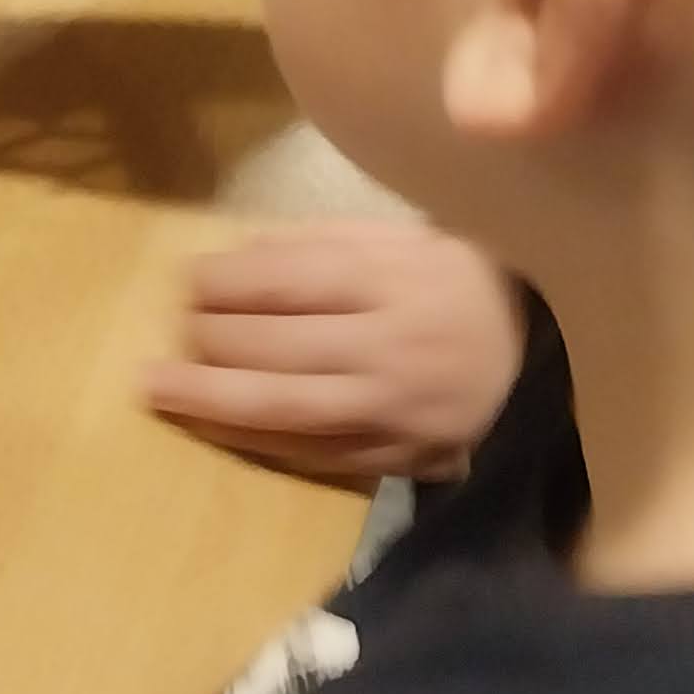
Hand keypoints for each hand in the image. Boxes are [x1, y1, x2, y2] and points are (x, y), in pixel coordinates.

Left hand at [144, 221, 526, 480]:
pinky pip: (312, 454)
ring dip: (211, 399)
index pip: (288, 282)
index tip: (185, 280)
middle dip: (210, 339)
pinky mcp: (398, 456)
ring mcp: (395, 410)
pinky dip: (253, 441)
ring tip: (156, 389)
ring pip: (286, 409)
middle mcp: (392, 348)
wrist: (537, 351)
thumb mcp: (397, 238)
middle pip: (277, 348)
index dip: (224, 283)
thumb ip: (314, 245)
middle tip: (172, 331)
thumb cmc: (453, 279)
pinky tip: (209, 427)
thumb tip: (230, 261)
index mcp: (392, 281)